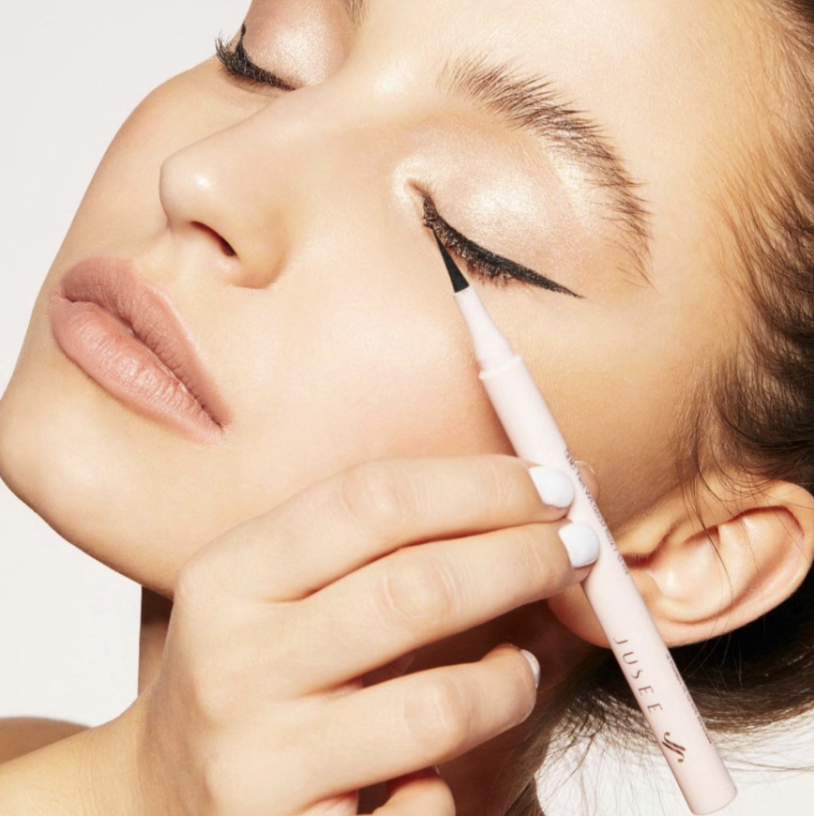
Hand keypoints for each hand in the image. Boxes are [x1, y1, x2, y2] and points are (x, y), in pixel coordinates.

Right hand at [130, 454, 599, 814]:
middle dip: (522, 559)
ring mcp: (262, 759)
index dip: (479, 485)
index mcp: (233, 574)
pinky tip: (444, 764)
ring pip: (438, 705)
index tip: (547, 484)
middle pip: (416, 588)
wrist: (156, 798)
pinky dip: (455, 779)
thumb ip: (366, 543)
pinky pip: (421, 807)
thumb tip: (515, 495)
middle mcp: (238, 661)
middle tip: (576, 550)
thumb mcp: (272, 587)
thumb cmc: (245, 670)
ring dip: (510, 678)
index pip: (374, 500)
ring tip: (520, 665)